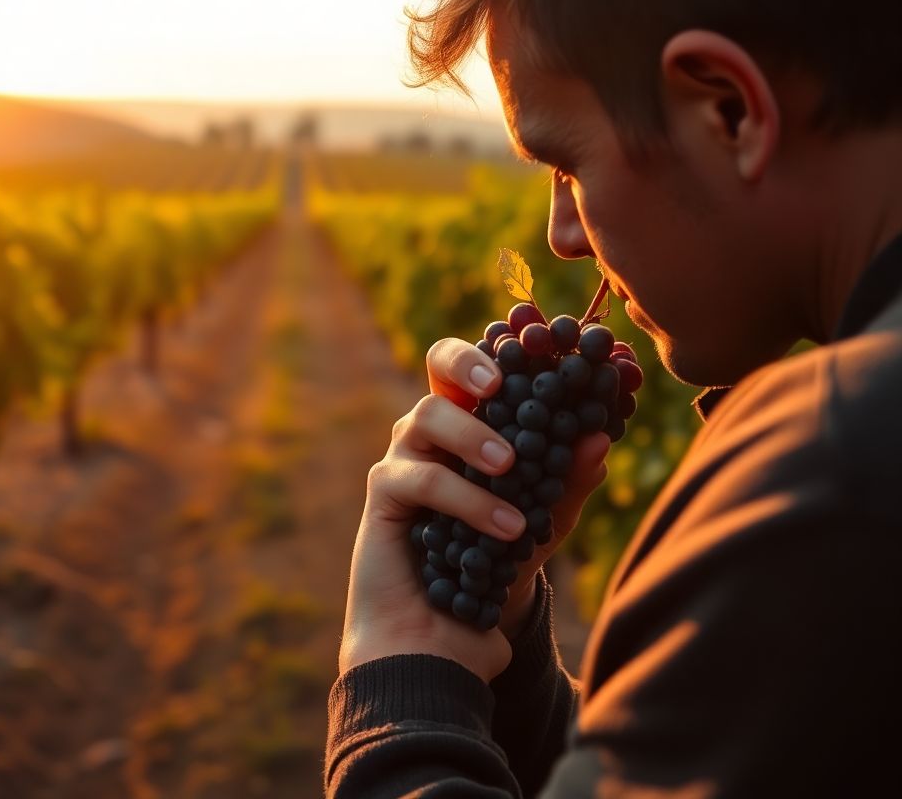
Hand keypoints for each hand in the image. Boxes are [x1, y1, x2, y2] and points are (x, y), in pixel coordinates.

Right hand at [338, 338, 608, 682]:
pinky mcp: (384, 494)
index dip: (506, 348)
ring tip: (512, 467)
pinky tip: (505, 527)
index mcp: (472, 424)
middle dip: (470, 361)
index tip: (545, 353)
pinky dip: (466, 497)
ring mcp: (403, 458)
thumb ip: (568, 483)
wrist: (445, 637)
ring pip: (425, 415)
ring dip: (473, 435)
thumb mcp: (543, 524)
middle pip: (438, 363)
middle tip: (502, 383)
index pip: (483, 366)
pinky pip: (420, 477)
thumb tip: (600, 438)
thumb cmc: (492, 572)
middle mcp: (434, 432)